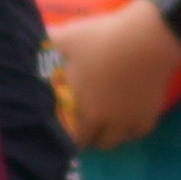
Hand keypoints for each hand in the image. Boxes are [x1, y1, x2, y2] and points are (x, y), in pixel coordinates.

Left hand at [54, 5, 180, 148]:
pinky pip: (137, 132)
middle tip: (81, 124)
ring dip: (107, 135)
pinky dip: (130, 129)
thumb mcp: (69, 37)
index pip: (69, 138)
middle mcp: (104, 121)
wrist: (148, 39)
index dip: (64, 135)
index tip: (61, 127)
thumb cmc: (103, 39)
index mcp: (81, 108)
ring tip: (103, 123)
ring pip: (115, 141)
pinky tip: (126, 118)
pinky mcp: (148, 115)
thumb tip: (33, 44)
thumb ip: (48, 43)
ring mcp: (128, 120)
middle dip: (84, 136)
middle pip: (92, 142)